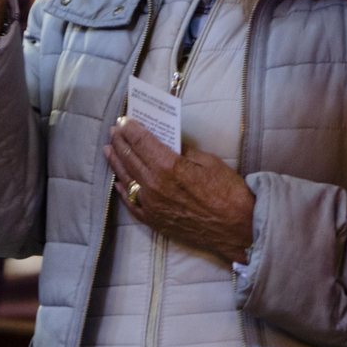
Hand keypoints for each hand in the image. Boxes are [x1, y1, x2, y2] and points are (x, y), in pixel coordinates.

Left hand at [106, 117, 255, 262]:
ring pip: (127, 179)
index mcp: (169, 167)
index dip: (130, 129)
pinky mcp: (154, 221)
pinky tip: (118, 182)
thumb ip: (184, 151)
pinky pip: (131, 204)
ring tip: (109, 149)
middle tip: (113, 130)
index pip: (142, 142)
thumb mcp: (209, 161)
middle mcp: (154, 186)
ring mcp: (152, 206)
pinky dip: (123, 191)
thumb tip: (169, 142)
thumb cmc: (228, 191)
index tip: (122, 120)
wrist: (237, 227)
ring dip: (116, 162)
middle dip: (120, 142)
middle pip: (130, 159)